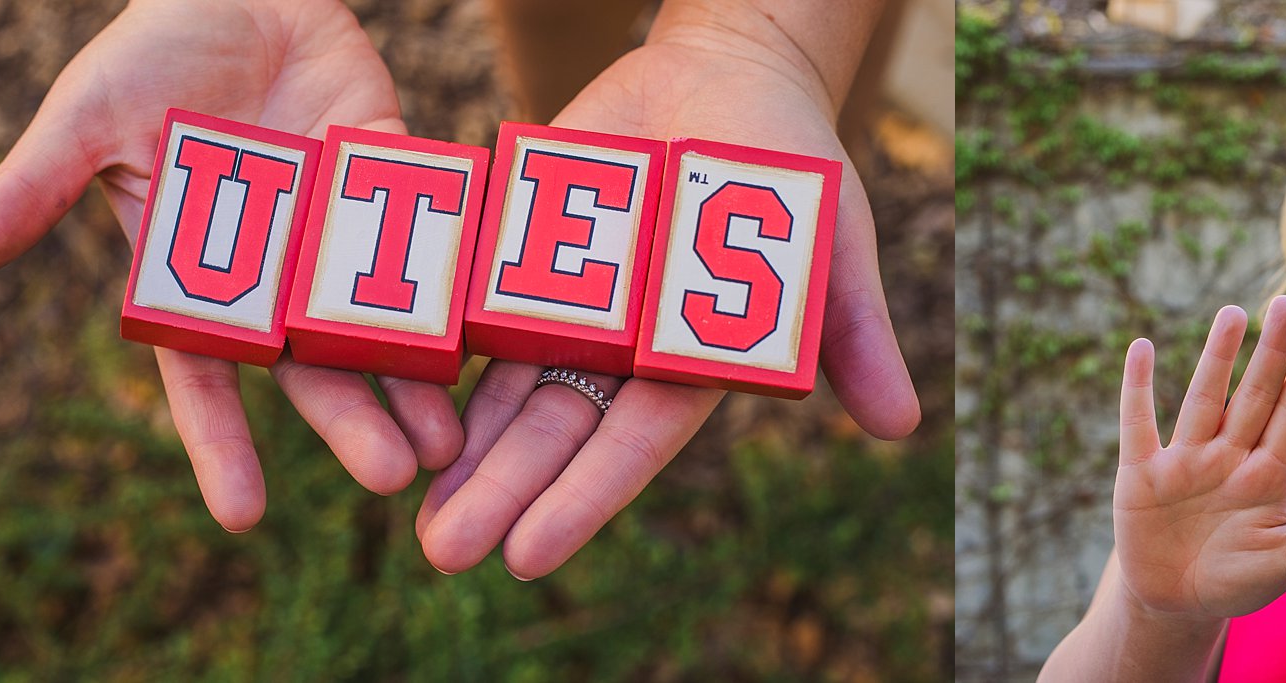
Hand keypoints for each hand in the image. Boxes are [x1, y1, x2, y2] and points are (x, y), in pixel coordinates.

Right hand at [0, 0, 462, 530]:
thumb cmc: (153, 53)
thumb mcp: (87, 117)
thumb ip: (38, 187)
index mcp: (199, 278)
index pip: (208, 380)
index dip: (223, 445)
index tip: (244, 518)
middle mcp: (277, 274)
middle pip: (316, 368)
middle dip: (352, 424)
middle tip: (395, 478)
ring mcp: (341, 236)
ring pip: (384, 327)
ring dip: (417, 383)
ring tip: (454, 442)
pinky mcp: (398, 186)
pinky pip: (433, 245)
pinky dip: (460, 293)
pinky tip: (489, 341)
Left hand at [414, 6, 918, 577]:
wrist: (729, 69)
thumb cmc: (795, 159)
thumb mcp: (831, 240)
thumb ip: (853, 331)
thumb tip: (904, 426)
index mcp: (693, 362)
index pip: (632, 442)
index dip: (581, 498)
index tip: (526, 555)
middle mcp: (625, 350)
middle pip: (554, 432)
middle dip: (499, 493)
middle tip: (442, 552)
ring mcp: (571, 305)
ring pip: (504, 390)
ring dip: (459, 453)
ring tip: (413, 515)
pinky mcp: (525, 253)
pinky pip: (471, 309)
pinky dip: (431, 355)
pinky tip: (381, 398)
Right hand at [1111, 298, 1285, 619]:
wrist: (1175, 603)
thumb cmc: (1237, 580)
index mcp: (1267, 477)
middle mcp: (1229, 459)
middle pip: (1254, 397)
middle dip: (1272, 353)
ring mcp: (1185, 463)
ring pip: (1204, 400)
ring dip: (1216, 358)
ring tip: (1233, 313)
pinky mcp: (1141, 475)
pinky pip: (1137, 424)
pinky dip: (1136, 388)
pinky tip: (1140, 349)